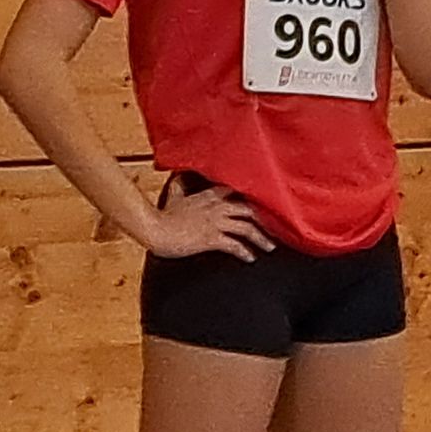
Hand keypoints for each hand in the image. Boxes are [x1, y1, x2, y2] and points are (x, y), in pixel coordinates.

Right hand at [144, 179, 275, 261]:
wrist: (154, 230)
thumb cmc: (163, 216)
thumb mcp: (174, 196)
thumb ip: (181, 185)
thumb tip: (180, 174)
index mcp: (210, 196)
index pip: (240, 192)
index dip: (256, 199)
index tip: (269, 206)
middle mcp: (217, 207)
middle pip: (250, 210)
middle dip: (265, 220)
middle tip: (276, 228)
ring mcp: (215, 222)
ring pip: (247, 228)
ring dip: (261, 238)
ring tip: (269, 247)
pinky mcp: (211, 238)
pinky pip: (235, 245)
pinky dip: (245, 252)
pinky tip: (250, 257)